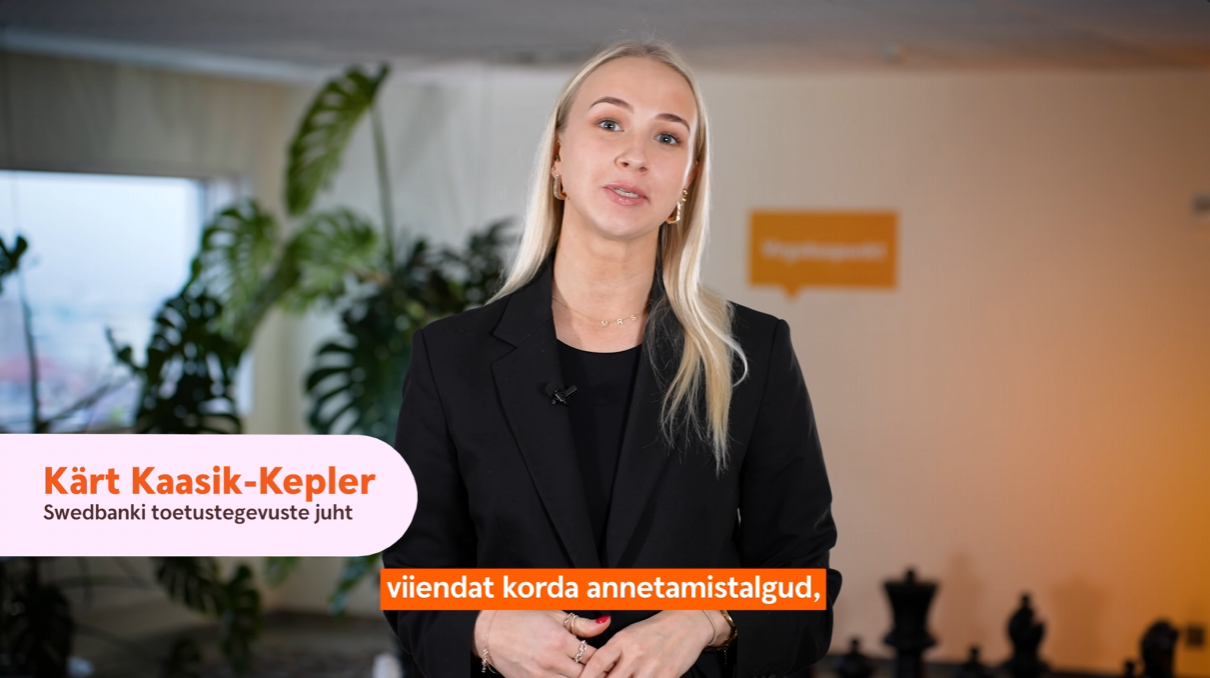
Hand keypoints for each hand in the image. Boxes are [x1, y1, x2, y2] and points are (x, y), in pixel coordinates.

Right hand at [474, 610, 611, 677]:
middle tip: (606, 670)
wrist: (489, 631)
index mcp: (559, 640)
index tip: (611, 658)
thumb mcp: (553, 614)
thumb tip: (606, 625)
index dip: (606, 658)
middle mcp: (551, 661)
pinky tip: (568, 676)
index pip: (594, 656)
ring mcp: (540, 676)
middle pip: (586, 676)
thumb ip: (582, 624)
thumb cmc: (521, 617)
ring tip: (588, 674)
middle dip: (598, 673)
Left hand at [578, 610, 718, 677]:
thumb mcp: (629, 635)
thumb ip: (612, 654)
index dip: (586, 677)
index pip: (597, 663)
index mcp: (622, 641)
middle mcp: (635, 654)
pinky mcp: (668, 675)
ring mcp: (652, 667)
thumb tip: (595, 674)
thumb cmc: (655, 630)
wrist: (689, 622)